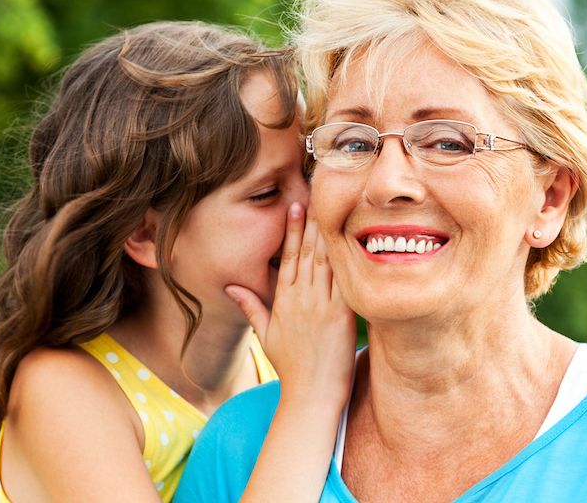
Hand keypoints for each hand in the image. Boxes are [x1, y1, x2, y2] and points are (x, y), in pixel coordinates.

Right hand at [225, 202, 355, 408]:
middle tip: (320, 191)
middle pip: (308, 251)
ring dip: (332, 232)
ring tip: (337, 205)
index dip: (292, 228)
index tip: (296, 204)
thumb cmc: (291, 367)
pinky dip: (349, 260)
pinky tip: (354, 240)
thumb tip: (231, 286)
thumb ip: (251, 307)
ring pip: (327, 261)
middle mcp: (302, 298)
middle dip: (314, 220)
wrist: (312, 395)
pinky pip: (346, 281)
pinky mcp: (343, 315)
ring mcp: (323, 306)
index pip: (287, 256)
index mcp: (284, 300)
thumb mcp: (265, 335)